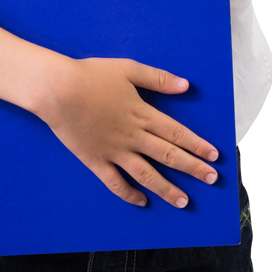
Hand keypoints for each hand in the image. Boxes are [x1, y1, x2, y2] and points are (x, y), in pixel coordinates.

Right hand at [41, 56, 218, 207]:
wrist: (57, 90)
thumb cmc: (90, 75)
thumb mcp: (128, 69)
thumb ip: (158, 79)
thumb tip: (185, 86)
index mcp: (142, 114)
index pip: (177, 133)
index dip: (198, 145)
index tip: (214, 156)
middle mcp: (132, 136)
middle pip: (168, 156)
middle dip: (193, 169)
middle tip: (211, 179)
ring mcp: (114, 151)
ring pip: (146, 175)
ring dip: (167, 189)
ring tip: (183, 201)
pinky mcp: (95, 160)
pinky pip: (115, 182)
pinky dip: (129, 194)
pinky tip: (142, 201)